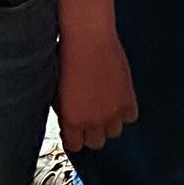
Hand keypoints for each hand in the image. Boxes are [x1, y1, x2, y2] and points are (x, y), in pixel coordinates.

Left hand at [57, 30, 136, 152]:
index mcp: (72, 119)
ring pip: (114, 132)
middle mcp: (94, 122)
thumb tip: (65, 116)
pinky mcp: (129, 102)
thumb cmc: (66, 55)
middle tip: (86, 115)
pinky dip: (123, 111)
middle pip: (95, 143)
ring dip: (108, 122)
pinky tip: (114, 97)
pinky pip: (129, 118)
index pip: (74, 146)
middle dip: (90, 131)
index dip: (72, 136)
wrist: (87, 38)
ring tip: (100, 104)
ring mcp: (114, 114)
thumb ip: (62, 108)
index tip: (71, 130)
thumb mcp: (54, 86)